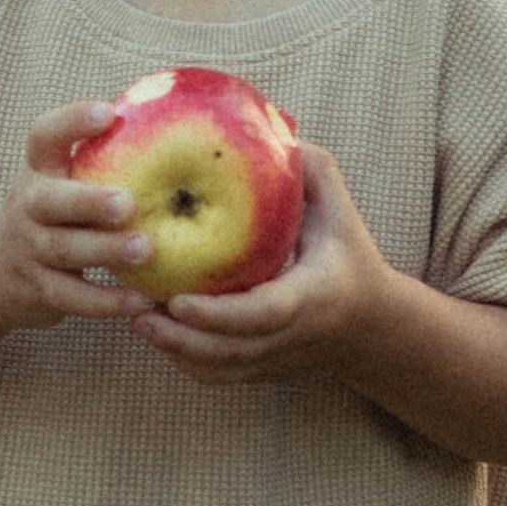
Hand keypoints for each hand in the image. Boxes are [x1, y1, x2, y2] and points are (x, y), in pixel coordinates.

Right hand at [0, 101, 158, 333]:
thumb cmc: (57, 212)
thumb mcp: (63, 178)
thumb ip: (106, 155)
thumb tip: (179, 109)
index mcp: (39, 170)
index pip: (44, 137)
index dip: (72, 122)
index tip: (108, 113)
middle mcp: (28, 205)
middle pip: (50, 201)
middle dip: (88, 201)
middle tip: (128, 202)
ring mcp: (29, 249)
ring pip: (63, 249)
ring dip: (104, 250)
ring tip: (147, 249)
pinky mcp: (38, 289)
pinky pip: (71, 297)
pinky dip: (104, 302)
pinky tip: (140, 301)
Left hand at [123, 142, 393, 387]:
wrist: (371, 325)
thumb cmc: (349, 256)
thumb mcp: (340, 212)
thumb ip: (312, 173)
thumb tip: (274, 129)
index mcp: (312, 297)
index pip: (262, 314)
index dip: (217, 314)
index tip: (177, 300)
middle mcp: (292, 337)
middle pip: (228, 352)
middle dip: (180, 339)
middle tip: (136, 312)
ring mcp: (275, 361)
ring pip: (217, 369)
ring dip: (175, 350)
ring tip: (136, 319)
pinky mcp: (261, 372)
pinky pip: (216, 376)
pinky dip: (185, 360)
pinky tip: (157, 334)